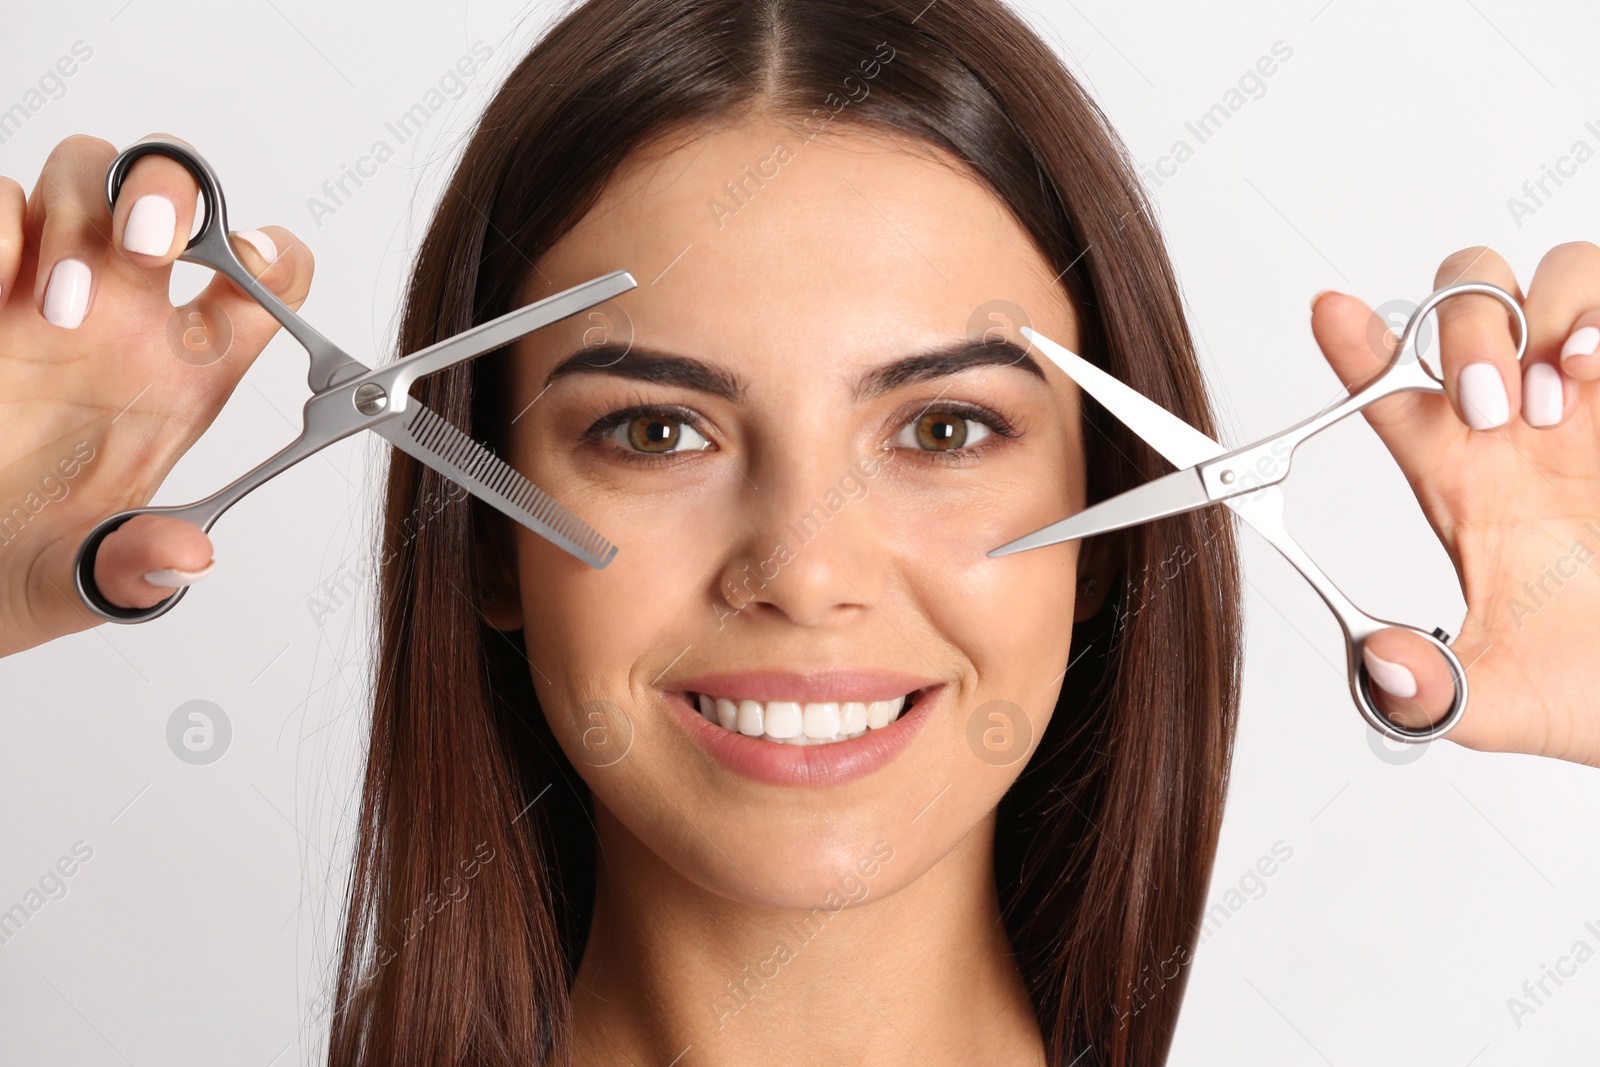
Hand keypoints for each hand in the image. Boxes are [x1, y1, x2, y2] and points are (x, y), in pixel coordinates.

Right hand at [0, 133, 312, 657]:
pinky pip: (0, 199)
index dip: (273, 258)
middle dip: (171, 195)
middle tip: (146, 247)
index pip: (265, 285)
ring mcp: (47, 292)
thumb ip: (131, 567)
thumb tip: (189, 559)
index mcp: (183, 378)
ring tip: (57, 305)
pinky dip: (1, 221)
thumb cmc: (14, 563)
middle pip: (180, 200)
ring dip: (81, 215)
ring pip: (89, 176)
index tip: (252, 262)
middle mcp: (126, 320)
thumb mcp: (77, 581)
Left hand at [1311, 243, 1599, 766]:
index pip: (1390, 394)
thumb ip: (1437, 692)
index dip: (1355, 347)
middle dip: (1465, 331)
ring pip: (1551, 277)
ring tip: (1556, 403)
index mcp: (1465, 479)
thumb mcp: (1503, 701)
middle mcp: (1521, 423)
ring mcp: (1595, 400)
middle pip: (1464, 304)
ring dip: (1544, 320)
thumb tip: (1382, 667)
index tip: (1327, 311)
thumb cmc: (1594, 684)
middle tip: (1486, 406)